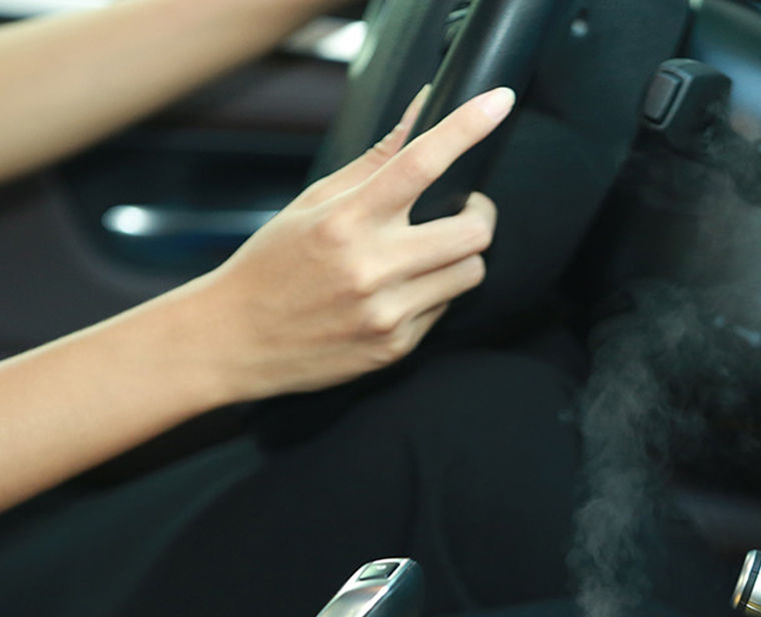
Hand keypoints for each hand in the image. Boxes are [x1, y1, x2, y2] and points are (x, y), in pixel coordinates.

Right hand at [198, 86, 514, 402]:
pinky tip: (402, 292)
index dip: (467, 127)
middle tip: (465, 208)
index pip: (420, 163)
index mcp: (345, 221)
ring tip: (432, 252)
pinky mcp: (394, 347)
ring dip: (463, 257)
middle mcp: (371, 268)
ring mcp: (386, 312)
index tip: (497, 102)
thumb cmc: (273, 266)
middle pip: (473, 232)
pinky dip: (434, 294)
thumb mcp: (313, 204)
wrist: (238, 340)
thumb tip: (423, 110)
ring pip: (470, 273)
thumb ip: (375, 161)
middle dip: (479, 214)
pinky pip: (444, 309)